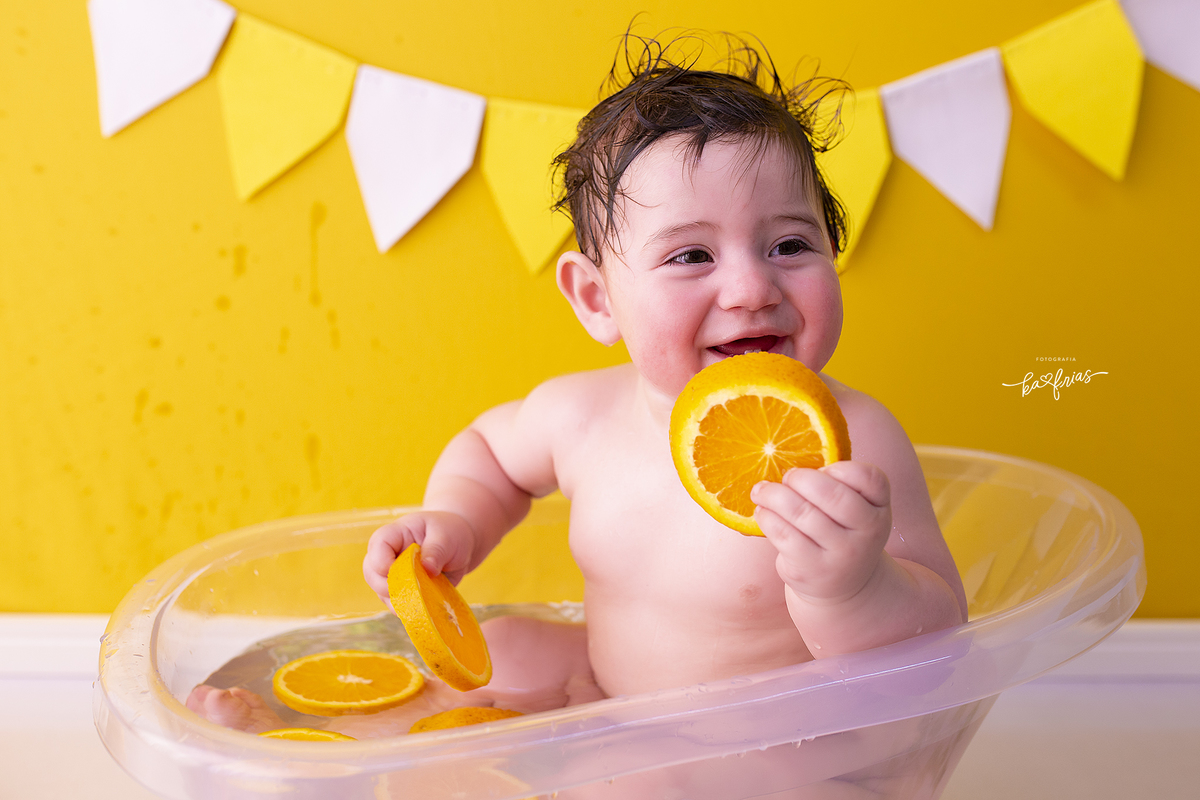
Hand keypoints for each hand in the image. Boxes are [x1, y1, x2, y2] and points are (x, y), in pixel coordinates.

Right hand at [362, 510, 476, 603]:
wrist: (461, 545)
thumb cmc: (451, 533)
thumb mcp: (446, 536)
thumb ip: (436, 550)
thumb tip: (427, 569)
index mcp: (396, 534)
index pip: (378, 545)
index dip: (384, 561)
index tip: (406, 571)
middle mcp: (389, 555)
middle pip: (372, 573)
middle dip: (387, 586)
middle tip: (414, 589)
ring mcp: (393, 574)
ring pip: (381, 593)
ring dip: (400, 600)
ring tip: (423, 598)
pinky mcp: (403, 590)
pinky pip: (397, 604)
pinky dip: (408, 608)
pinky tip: (424, 606)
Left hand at [750, 460, 891, 604]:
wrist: (846, 587)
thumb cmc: (843, 533)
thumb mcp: (857, 510)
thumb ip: (840, 485)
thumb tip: (787, 455)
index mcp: (880, 509)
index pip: (870, 478)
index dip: (842, 468)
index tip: (824, 468)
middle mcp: (867, 533)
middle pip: (832, 495)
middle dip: (801, 478)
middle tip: (787, 476)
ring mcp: (841, 554)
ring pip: (802, 513)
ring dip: (774, 495)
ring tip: (761, 490)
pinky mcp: (812, 569)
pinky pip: (784, 534)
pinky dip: (767, 517)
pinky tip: (762, 512)